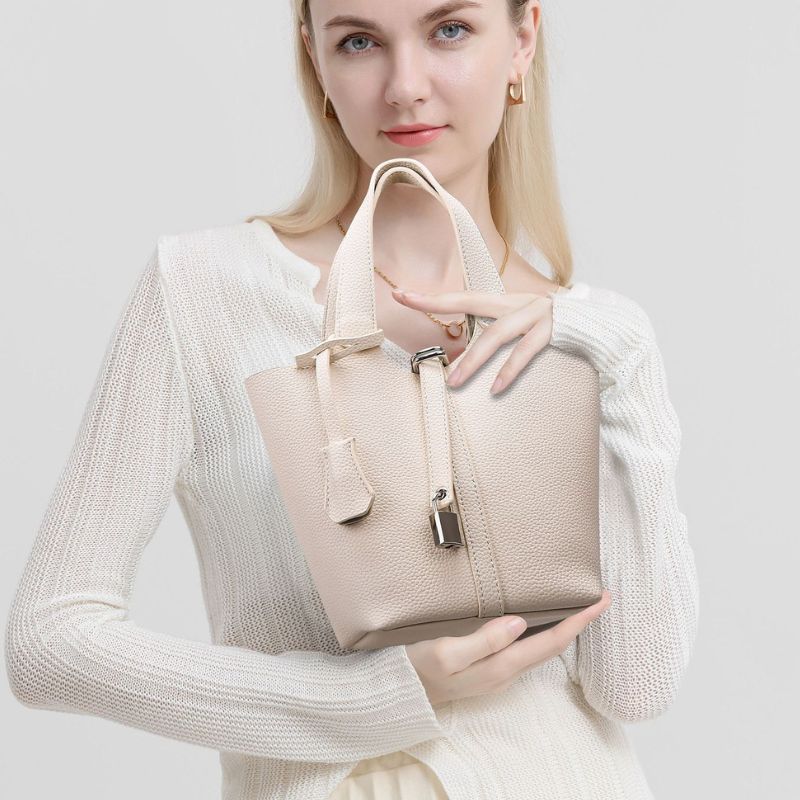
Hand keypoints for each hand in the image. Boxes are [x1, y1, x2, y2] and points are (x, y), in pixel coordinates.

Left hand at [391, 287, 554, 393]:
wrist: (602, 326)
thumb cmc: (556, 332)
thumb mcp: (523, 329)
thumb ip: (498, 336)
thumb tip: (466, 358)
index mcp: (507, 301)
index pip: (462, 296)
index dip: (432, 297)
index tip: (400, 293)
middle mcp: (518, 302)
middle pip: (470, 300)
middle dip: (437, 302)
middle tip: (407, 304)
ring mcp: (536, 313)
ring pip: (496, 334)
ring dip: (473, 360)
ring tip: (454, 382)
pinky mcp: (553, 330)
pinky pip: (526, 352)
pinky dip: (509, 370)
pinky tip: (495, 388)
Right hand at [405, 591, 611, 706]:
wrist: (395, 692)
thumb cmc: (416, 668)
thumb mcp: (445, 652)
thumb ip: (484, 640)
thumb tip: (519, 623)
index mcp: (500, 666)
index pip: (551, 641)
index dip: (579, 621)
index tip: (601, 600)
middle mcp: (504, 672)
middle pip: (552, 646)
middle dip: (578, 623)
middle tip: (598, 597)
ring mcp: (495, 671)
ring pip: (540, 647)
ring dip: (562, 627)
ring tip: (576, 605)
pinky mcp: (485, 666)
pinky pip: (524, 648)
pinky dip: (541, 631)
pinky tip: (537, 619)